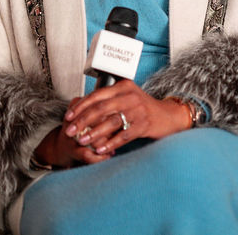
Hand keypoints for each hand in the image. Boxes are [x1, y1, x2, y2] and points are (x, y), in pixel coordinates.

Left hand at [35, 81, 191, 165]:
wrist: (168, 116)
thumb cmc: (142, 108)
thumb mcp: (126, 98)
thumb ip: (108, 100)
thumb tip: (81, 109)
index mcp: (124, 87)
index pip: (97, 95)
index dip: (80, 106)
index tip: (68, 117)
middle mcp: (131, 96)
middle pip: (101, 108)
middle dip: (83, 121)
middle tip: (70, 131)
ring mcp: (139, 110)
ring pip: (111, 121)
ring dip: (94, 133)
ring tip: (82, 141)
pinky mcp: (145, 124)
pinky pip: (124, 135)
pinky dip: (111, 143)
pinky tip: (101, 150)